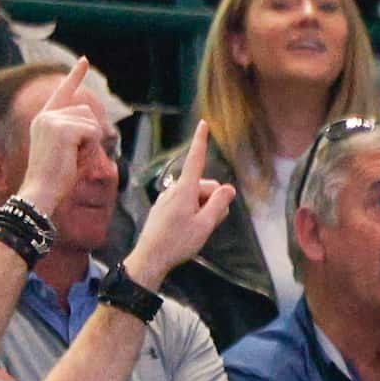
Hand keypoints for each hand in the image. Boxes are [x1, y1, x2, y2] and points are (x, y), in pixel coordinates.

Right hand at [12, 58, 109, 216]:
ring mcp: (52, 120)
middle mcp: (46, 115)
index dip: (75, 76)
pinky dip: (90, 148)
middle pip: (87, 112)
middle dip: (90, 136)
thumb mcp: (69, 152)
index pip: (63, 92)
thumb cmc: (56, 178)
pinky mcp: (61, 128)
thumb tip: (96, 126)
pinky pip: (93, 133)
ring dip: (90, 144)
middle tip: (74, 157)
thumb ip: (78, 135)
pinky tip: (74, 157)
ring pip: (91, 123)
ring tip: (72, 158)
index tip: (84, 60)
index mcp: (44, 119)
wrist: (41, 190)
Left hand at [124, 119, 236, 283]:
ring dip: (204, 207)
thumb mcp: (205, 225)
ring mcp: (167, 198)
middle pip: (203, 185)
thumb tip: (228, 188)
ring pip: (195, 195)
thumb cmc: (178, 242)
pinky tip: (189, 229)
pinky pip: (185, 203)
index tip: (203, 124)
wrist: (151, 257)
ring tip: (201, 228)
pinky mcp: (164, 207)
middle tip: (213, 221)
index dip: (200, 142)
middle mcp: (174, 190)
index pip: (195, 161)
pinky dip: (194, 211)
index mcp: (185, 191)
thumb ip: (218, 205)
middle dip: (213, 197)